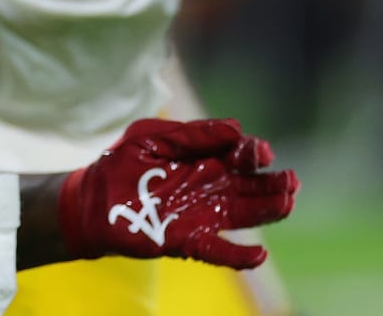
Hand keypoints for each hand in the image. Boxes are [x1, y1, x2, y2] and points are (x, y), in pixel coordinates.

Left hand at [59, 117, 297, 269]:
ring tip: (286, 203)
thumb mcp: (151, 137)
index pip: (237, 155)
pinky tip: (259, 254)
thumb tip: (235, 127)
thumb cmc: (121, 164)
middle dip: (272, 183)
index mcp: (202, 159)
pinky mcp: (187, 240)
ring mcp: (201, 215)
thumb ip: (191, 134)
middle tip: (291, 181)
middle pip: (249, 186)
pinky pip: (219, 251)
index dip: (252, 153)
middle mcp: (208, 188)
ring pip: (242, 215)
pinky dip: (239, 256)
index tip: (260, 151)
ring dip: (266, 211)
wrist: (92, 200)